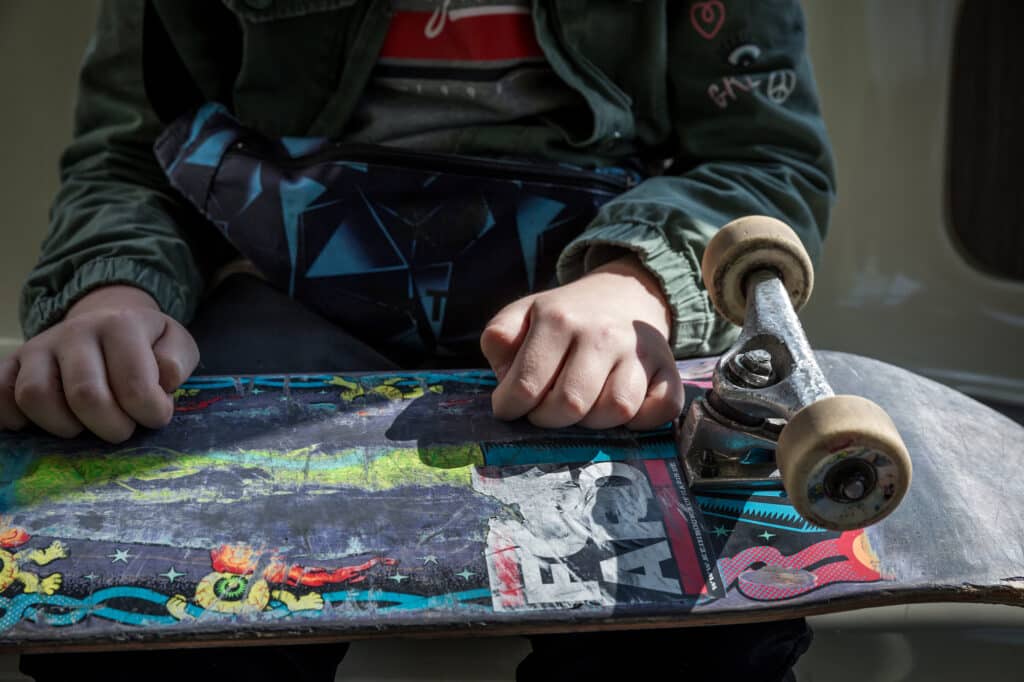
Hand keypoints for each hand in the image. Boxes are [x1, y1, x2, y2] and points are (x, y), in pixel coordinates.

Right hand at [0, 286, 198, 442]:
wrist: (107, 322)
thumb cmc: (147, 344)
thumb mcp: (176, 344)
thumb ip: (177, 361)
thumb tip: (163, 380)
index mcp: (120, 325)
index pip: (133, 384)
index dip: (149, 412)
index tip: (155, 416)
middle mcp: (75, 331)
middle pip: (85, 395)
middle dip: (111, 427)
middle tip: (122, 429)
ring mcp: (39, 347)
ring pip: (34, 396)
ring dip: (64, 427)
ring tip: (85, 426)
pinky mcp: (12, 363)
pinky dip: (13, 418)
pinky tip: (39, 425)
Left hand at [480, 255, 682, 429]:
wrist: (622, 294)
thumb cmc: (565, 317)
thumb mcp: (522, 314)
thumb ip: (500, 339)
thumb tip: (505, 376)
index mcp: (557, 319)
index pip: (526, 386)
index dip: (511, 408)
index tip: (511, 407)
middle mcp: (601, 333)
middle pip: (570, 405)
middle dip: (550, 419)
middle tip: (546, 409)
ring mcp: (639, 351)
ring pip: (616, 410)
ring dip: (594, 422)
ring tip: (583, 406)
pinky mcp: (669, 367)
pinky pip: (663, 408)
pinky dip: (644, 420)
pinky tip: (624, 411)